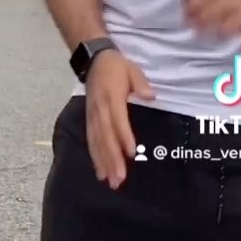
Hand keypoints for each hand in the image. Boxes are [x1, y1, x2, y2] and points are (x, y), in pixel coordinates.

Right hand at [85, 50, 153, 189]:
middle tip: (120, 178)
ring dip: (103, 162)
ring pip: (97, 142)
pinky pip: (91, 140)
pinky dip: (95, 157)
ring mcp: (92, 115)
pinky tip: (100, 172)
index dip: (123, 136)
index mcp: (112, 96)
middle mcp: (100, 109)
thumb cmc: (116, 66)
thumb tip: (150, 96)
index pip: (117, 119)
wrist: (93, 59)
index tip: (130, 153)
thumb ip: (140, 82)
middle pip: (106, 136)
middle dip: (112, 158)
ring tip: (111, 180)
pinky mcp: (89, 119)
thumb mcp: (131, 68)